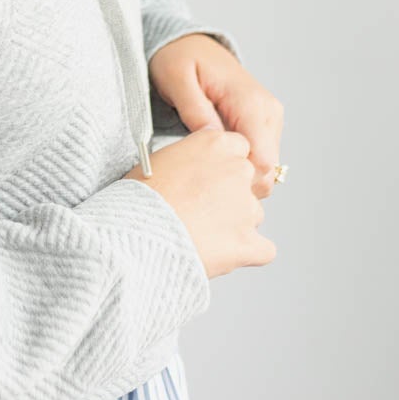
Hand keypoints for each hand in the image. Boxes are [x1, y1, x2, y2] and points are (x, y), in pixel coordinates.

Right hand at [125, 126, 275, 279]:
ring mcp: (247, 208)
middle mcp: (238, 171)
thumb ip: (189, 157)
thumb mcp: (157, 161)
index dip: (222, 166)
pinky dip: (247, 253)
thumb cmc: (137, 200)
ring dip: (234, 225)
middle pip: (247, 181)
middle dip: (229, 195)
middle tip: (200, 210)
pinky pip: (262, 250)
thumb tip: (195, 168)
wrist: (136, 237)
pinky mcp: (249, 243)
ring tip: (200, 235)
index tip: (207, 178)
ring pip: (253, 215)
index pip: (238, 148)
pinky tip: (223, 254)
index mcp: (216, 145)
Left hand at [148, 33, 283, 199]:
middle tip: (201, 178)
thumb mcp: (176, 79)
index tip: (208, 182)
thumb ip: (195, 110)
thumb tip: (213, 140)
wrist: (190, 45)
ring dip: (237, 174)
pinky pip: (259, 157)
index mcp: (250, 102)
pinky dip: (239, 164)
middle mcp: (268, 111)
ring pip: (266, 167)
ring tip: (204, 166)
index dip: (238, 180)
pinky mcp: (264, 124)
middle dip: (237, 181)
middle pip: (268, 168)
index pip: (263, 159)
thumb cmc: (179, 59)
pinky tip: (213, 159)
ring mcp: (270, 118)